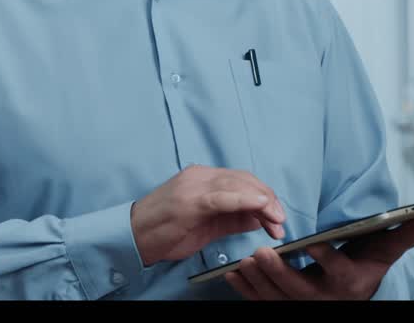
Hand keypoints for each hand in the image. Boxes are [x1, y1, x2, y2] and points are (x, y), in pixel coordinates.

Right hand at [130, 164, 286, 266]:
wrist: (131, 236)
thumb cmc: (165, 232)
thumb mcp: (206, 225)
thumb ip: (232, 218)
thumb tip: (259, 219)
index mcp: (203, 179)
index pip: (243, 180)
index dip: (265, 196)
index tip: (278, 217)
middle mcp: (200, 176)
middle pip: (245, 180)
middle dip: (269, 199)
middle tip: (281, 221)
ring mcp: (194, 186)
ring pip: (238, 184)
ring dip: (263, 202)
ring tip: (276, 220)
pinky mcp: (189, 200)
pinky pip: (222, 196)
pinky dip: (244, 199)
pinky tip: (260, 206)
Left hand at [224, 216, 413, 299]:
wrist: (353, 293)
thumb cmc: (366, 267)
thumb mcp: (385, 252)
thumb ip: (404, 235)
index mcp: (349, 282)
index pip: (337, 270)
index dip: (325, 259)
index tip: (312, 244)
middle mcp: (324, 299)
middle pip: (298, 289)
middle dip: (279, 272)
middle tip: (261, 253)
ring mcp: (302, 305)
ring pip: (276, 297)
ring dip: (258, 281)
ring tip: (245, 261)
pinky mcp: (285, 306)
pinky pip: (263, 302)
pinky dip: (246, 291)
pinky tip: (233, 275)